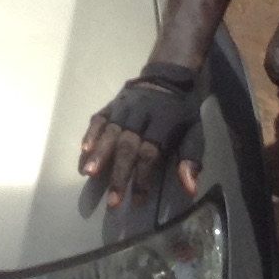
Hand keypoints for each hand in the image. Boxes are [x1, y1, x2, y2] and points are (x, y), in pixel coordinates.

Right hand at [79, 63, 205, 207]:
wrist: (167, 77)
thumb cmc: (181, 112)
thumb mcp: (195, 132)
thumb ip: (190, 159)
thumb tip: (189, 188)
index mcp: (162, 126)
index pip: (149, 155)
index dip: (142, 179)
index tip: (137, 202)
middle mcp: (140, 118)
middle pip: (127, 148)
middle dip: (118, 174)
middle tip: (111, 200)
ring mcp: (123, 109)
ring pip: (110, 133)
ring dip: (99, 154)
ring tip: (88, 173)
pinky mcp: (112, 104)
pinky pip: (99, 119)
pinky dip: (91, 133)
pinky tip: (83, 149)